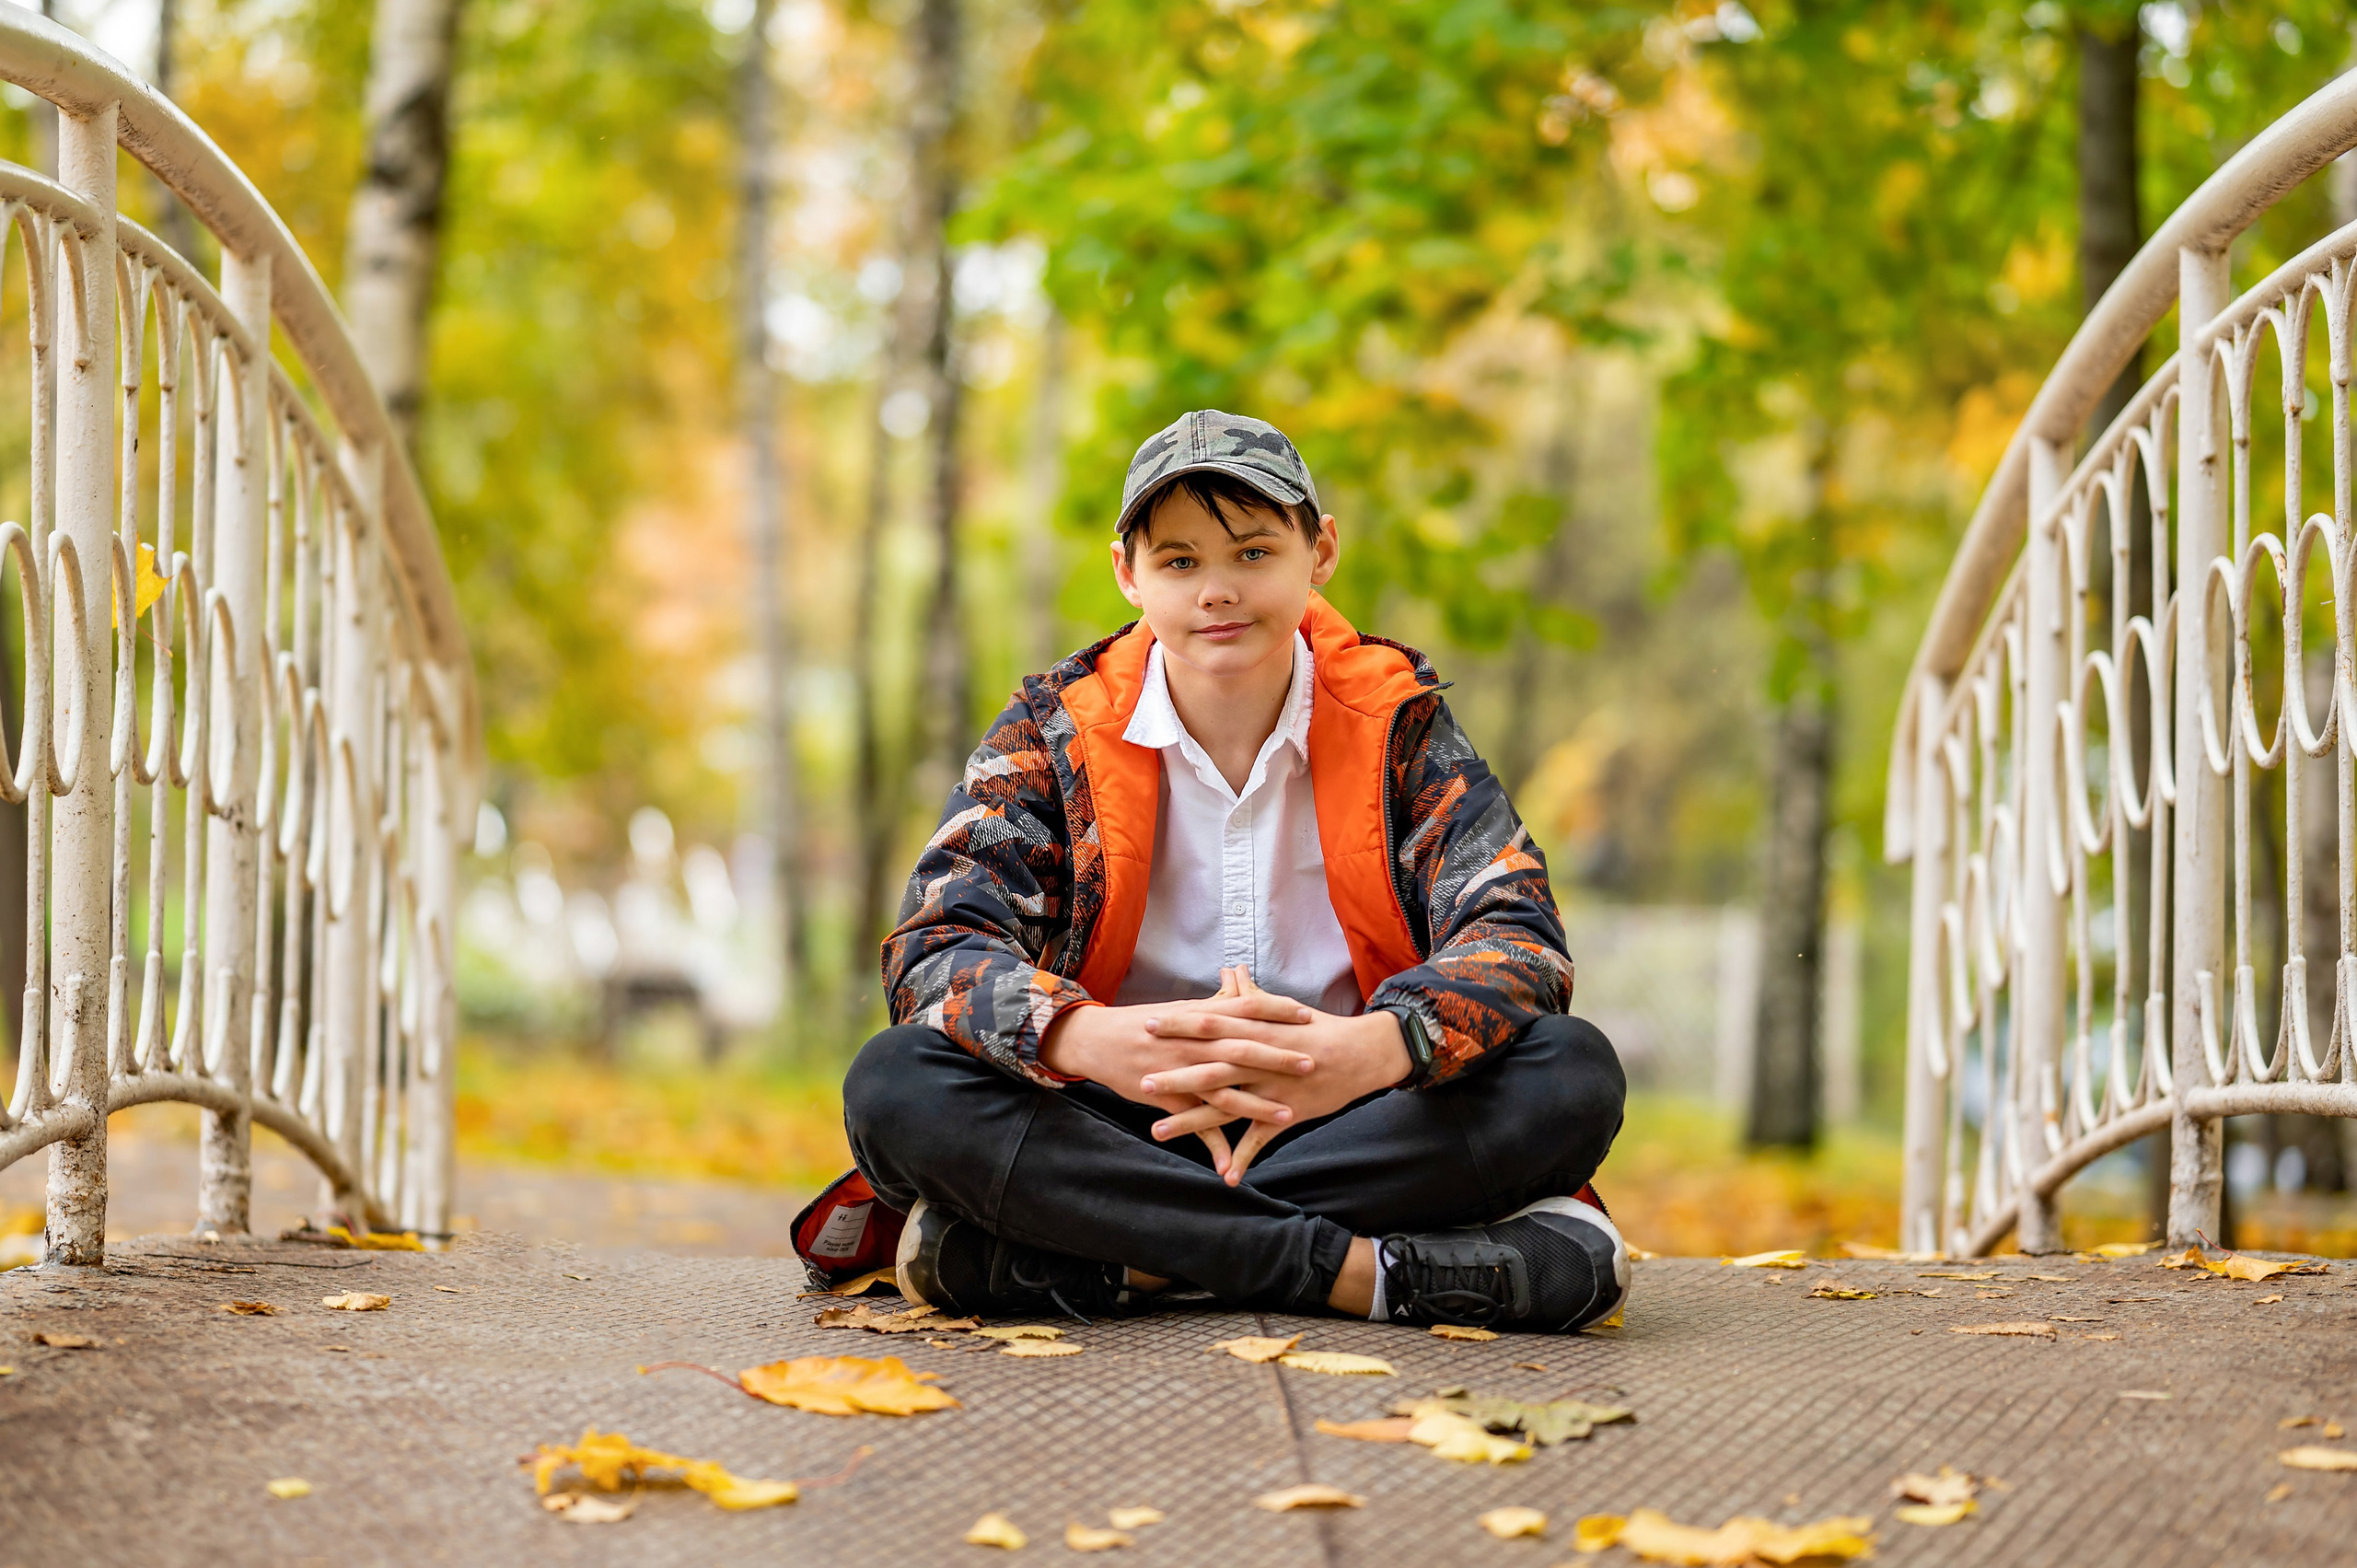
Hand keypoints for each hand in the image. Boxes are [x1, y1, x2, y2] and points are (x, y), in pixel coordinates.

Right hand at [1038, 968, 1315, 1173]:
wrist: (1099, 1041)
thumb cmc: (1145, 1023)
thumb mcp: (1181, 1009)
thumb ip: (1214, 1003)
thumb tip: (1240, 985)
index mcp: (1199, 1017)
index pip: (1245, 1008)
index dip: (1276, 1011)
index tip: (1306, 1016)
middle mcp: (1193, 1044)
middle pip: (1242, 1049)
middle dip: (1277, 1058)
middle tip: (1310, 1063)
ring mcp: (1181, 1073)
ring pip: (1224, 1092)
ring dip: (1257, 1106)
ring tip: (1288, 1116)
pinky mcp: (1168, 1099)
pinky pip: (1193, 1125)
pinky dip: (1212, 1146)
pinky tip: (1230, 1165)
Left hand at [1139, 968, 1412, 1185]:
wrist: (1359, 1054)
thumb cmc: (1317, 1029)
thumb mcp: (1282, 1008)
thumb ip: (1250, 994)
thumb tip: (1231, 970)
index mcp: (1255, 1030)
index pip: (1210, 1025)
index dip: (1177, 1026)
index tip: (1146, 1025)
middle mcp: (1259, 1060)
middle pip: (1210, 1067)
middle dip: (1174, 1075)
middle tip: (1141, 1079)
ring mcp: (1270, 1089)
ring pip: (1225, 1108)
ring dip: (1191, 1122)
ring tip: (1157, 1132)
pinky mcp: (1286, 1114)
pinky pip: (1262, 1140)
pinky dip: (1243, 1158)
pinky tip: (1225, 1177)